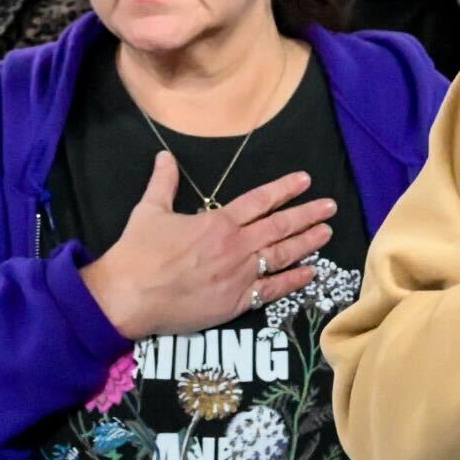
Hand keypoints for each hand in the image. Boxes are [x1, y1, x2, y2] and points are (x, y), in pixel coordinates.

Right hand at [78, 153, 334, 339]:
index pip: (259, 200)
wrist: (129, 297)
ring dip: (307, 243)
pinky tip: (310, 273)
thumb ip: (163, 183)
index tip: (305, 180)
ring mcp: (239, 276)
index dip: (284, 189)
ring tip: (327, 233)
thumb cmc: (137, 253)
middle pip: (279, 227)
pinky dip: (293, 280)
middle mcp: (235, 247)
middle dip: (307, 215)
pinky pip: (272, 290)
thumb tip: (164, 156)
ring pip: (282, 255)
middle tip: (330, 207)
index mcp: (217, 223)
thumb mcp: (149, 210)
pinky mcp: (236, 303)